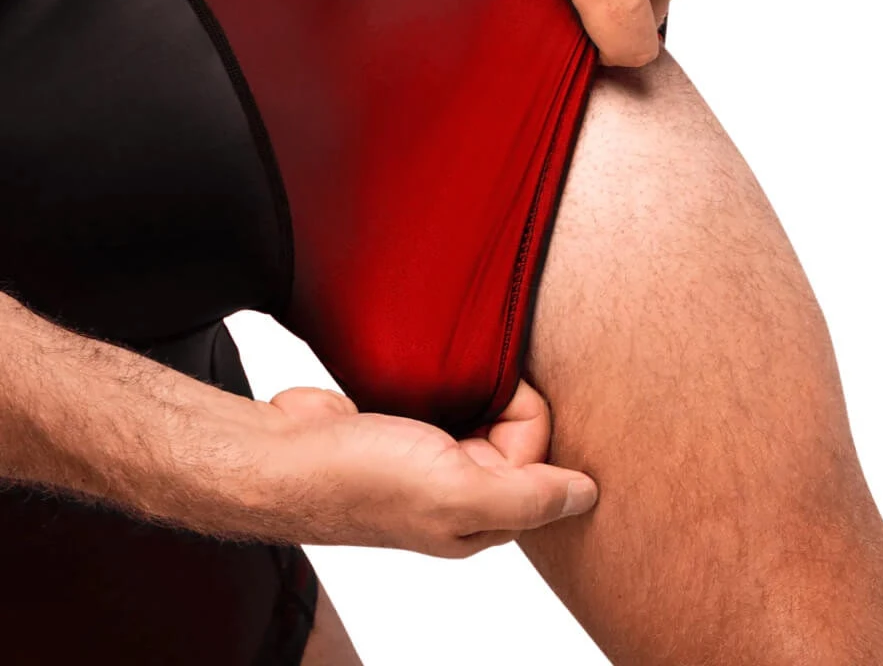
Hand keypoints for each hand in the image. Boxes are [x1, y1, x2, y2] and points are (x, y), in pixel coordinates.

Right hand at [252, 378, 597, 557]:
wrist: (281, 453)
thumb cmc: (358, 480)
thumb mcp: (454, 492)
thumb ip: (527, 496)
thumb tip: (588, 495)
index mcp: (479, 518)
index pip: (540, 463)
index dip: (525, 420)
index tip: (497, 396)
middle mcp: (460, 492)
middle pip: (514, 435)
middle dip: (499, 400)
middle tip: (466, 384)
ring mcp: (431, 458)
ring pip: (482, 414)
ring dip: (473, 388)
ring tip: (445, 378)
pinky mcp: (407, 428)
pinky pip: (450, 400)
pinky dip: (447, 384)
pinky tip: (430, 378)